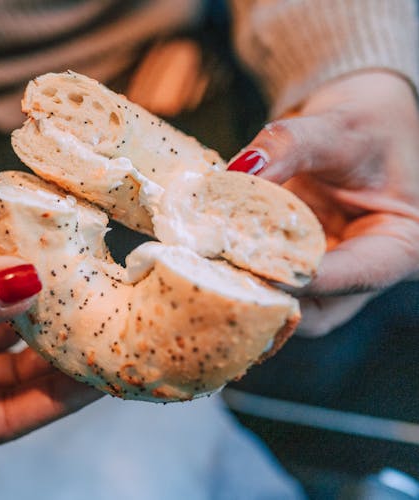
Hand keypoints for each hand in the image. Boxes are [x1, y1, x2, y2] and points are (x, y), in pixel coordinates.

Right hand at [0, 227, 99, 458]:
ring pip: (4, 341)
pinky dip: (9, 289)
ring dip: (37, 318)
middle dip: (56, 356)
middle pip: (13, 380)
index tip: (101, 369)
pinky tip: (39, 269)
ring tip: (80, 294)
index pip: (6, 418)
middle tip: (102, 326)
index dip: (56, 396)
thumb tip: (29, 282)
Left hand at [228, 71, 418, 335]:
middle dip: (267, 298)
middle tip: (216, 273)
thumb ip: (288, 147)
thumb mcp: (335, 128)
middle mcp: (366, 274)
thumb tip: (236, 172)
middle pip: (317, 311)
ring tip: (204, 267)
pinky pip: (265, 286)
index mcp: (401, 246)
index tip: (255, 267)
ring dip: (245, 291)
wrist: (358, 123)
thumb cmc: (366, 124)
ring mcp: (329, 278)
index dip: (303, 278)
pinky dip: (237, 274)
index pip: (355, 276)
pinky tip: (205, 259)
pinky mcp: (296, 270)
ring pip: (286, 307)